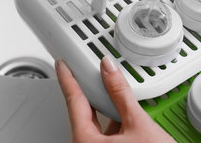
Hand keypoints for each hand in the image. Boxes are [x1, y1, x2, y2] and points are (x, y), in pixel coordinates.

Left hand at [56, 56, 175, 142]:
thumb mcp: (138, 124)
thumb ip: (121, 94)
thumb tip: (109, 71)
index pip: (73, 102)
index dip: (68, 79)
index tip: (62, 65)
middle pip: (82, 114)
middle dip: (87, 92)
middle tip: (84, 72)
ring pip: (94, 126)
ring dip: (102, 108)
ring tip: (108, 91)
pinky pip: (104, 136)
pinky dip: (112, 122)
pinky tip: (121, 114)